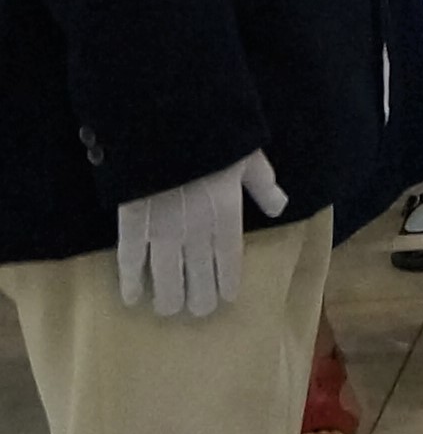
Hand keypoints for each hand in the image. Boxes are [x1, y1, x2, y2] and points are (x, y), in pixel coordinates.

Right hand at [117, 149, 279, 317]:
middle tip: (197, 311)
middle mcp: (196, 229)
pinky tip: (131, 297)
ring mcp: (162, 228)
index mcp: (226, 215)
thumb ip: (263, 184)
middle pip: (198, 272)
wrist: (164, 122)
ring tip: (169, 310)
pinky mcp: (132, 222)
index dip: (227, 280)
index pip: (229, 258)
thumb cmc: (213, 135)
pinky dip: (130, 279)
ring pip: (166, 273)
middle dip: (198, 296)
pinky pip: (130, 258)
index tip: (226, 298)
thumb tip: (280, 206)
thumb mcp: (249, 157)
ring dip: (167, 295)